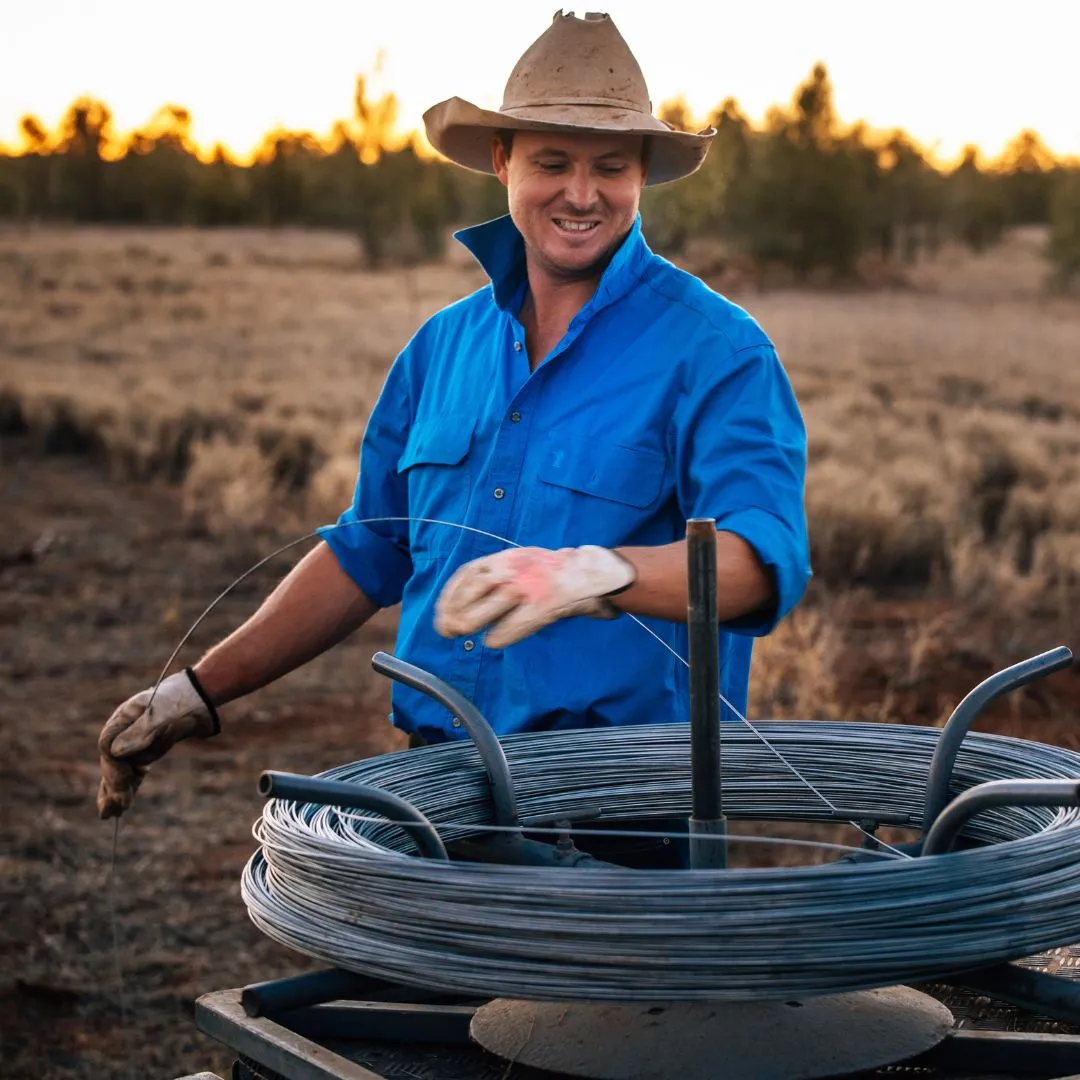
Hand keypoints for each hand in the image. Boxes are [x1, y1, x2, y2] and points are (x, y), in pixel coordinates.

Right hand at [96, 669, 219, 818]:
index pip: (108, 746)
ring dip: (116, 791)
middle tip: (119, 807)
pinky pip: (134, 772)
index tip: (124, 783)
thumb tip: (114, 752)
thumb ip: (139, 733)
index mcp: (123, 718)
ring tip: (109, 814)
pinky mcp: (147, 751)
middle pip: (113, 761)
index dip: (114, 766)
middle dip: (115, 784)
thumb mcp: (160, 715)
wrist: (200, 698)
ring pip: (122, 770)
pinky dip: (130, 786)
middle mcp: (125, 732)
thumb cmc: (180, 702)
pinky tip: (121, 803)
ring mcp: (135, 742)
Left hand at [434, 545, 634, 647]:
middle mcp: (519, 566)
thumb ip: (499, 579)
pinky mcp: (548, 603)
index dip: (451, 594)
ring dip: (473, 620)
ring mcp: (534, 584)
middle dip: (455, 608)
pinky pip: (519, 620)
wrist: (597, 574)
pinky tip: (493, 642)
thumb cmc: (556, 575)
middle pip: (478, 586)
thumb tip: (465, 605)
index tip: (441, 612)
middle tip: (445, 629)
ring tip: (460, 633)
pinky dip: (502, 633)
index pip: (470, 573)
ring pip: (495, 601)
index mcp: (510, 557)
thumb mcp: (523, 565)